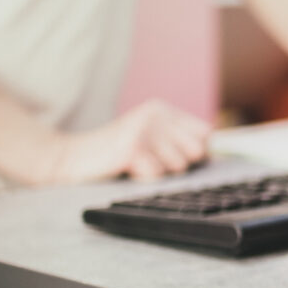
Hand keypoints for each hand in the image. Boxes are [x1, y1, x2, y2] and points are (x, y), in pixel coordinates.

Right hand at [49, 101, 211, 182]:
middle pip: (196, 151)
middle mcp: (156, 114)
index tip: (177, 156)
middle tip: (150, 159)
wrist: (72, 158)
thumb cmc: (117, 154)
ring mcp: (144, 129)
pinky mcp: (133, 147)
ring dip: (158, 171)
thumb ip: (181, 143)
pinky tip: (127, 168)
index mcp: (163, 109)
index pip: (205, 133)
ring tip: (136, 162)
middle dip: (178, 163)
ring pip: (178, 165)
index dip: (197, 152)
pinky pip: (157, 174)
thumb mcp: (152, 140)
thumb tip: (214, 154)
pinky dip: (143, 177)